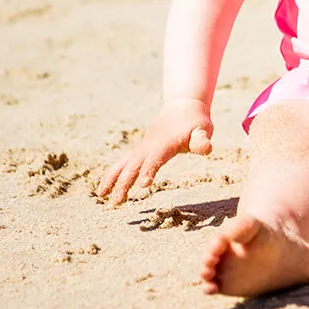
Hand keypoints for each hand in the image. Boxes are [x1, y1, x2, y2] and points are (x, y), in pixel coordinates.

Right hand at [96, 98, 212, 205]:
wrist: (183, 105)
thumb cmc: (195, 121)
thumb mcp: (203, 129)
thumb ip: (202, 140)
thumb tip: (207, 149)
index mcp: (165, 143)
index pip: (155, 158)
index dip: (149, 170)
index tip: (142, 185)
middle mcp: (150, 145)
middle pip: (134, 164)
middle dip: (124, 183)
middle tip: (116, 203)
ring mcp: (143, 147)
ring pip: (124, 163)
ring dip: (113, 179)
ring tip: (101, 196)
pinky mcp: (140, 150)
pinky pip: (123, 162)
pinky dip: (113, 174)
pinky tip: (105, 188)